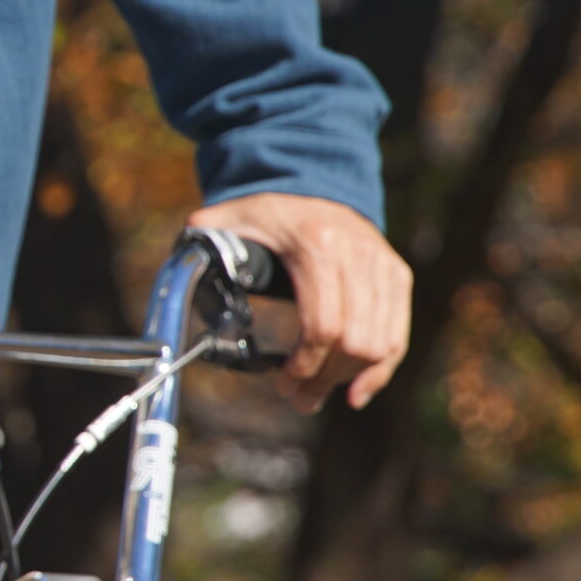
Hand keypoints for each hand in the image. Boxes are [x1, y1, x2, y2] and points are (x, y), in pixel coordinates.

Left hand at [185, 192, 409, 411]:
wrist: (312, 182)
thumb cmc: (265, 210)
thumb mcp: (229, 218)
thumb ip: (203, 241)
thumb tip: (182, 271)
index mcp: (316, 244)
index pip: (323, 324)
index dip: (305, 364)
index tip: (283, 382)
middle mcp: (359, 253)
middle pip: (355, 340)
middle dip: (324, 378)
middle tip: (298, 398)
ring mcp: (383, 264)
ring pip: (380, 342)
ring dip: (348, 379)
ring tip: (314, 395)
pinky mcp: (397, 275)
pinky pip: (398, 334)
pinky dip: (381, 369)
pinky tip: (356, 392)